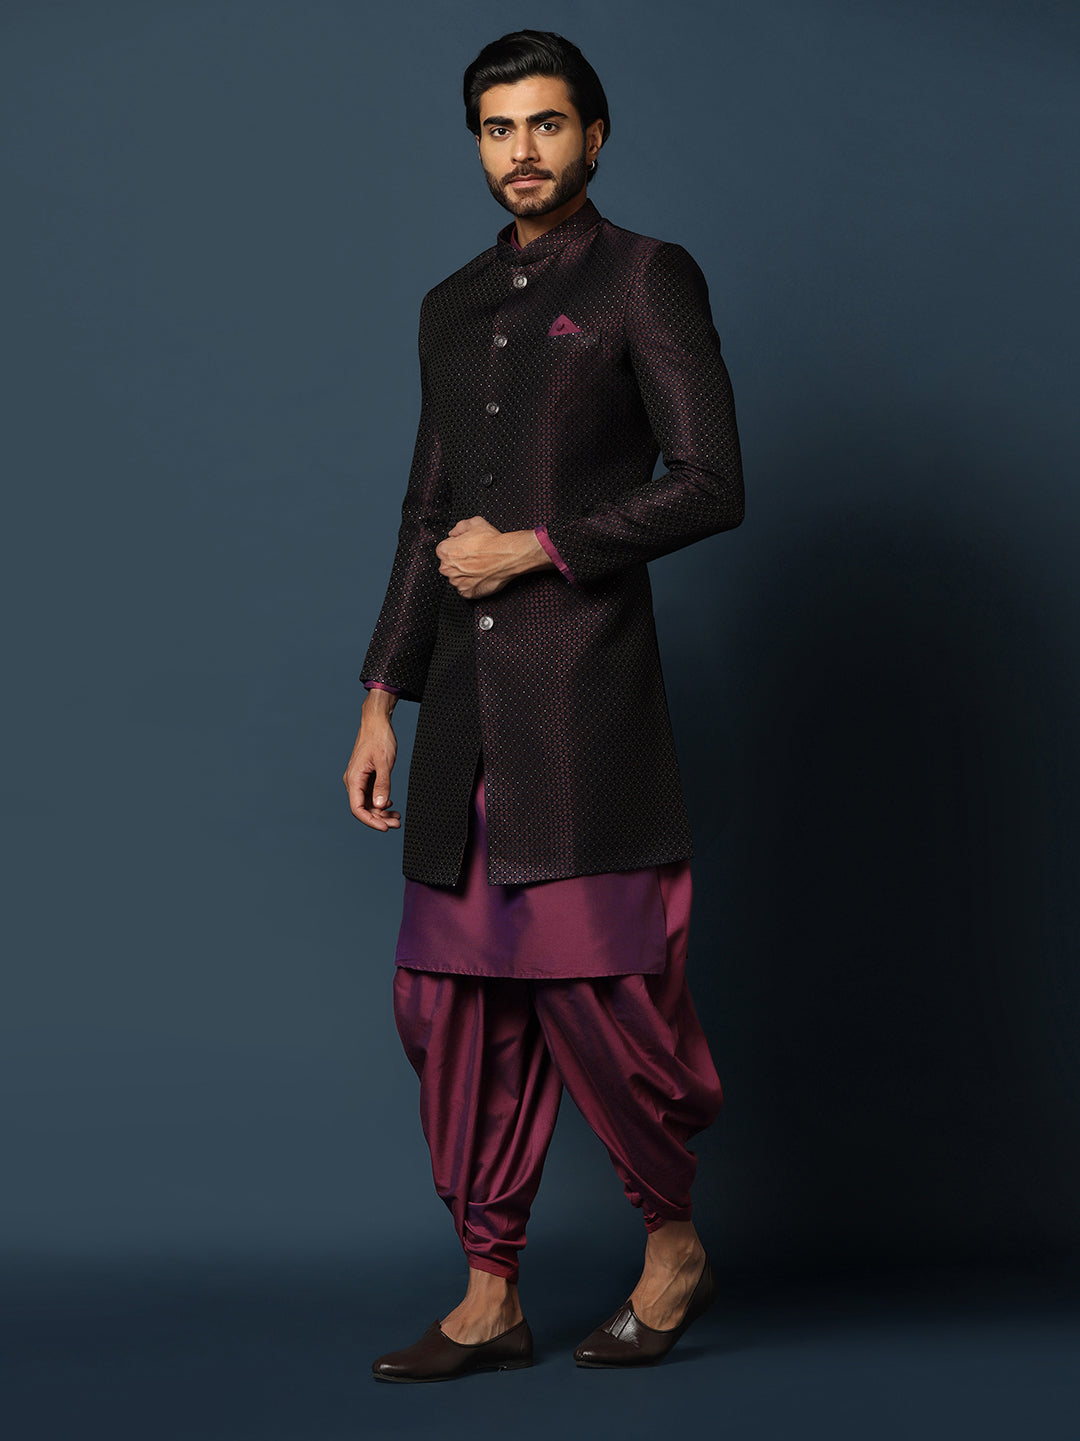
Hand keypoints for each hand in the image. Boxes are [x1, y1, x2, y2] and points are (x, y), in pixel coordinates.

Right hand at [343, 705, 400, 831]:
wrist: (376, 721)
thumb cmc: (379, 738)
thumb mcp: (384, 762)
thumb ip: (382, 785)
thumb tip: (380, 806)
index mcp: (353, 779)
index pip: (358, 809)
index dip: (371, 821)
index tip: (385, 828)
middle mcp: (353, 781)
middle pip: (363, 808)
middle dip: (379, 818)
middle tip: (397, 824)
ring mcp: (359, 779)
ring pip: (368, 803)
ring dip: (381, 812)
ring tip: (397, 818)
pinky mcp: (366, 776)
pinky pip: (371, 794)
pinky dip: (381, 802)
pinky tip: (391, 804)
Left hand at [436, 516, 550, 599]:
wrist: (508, 556)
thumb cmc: (492, 541)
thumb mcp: (475, 523)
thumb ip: (459, 527)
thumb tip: (454, 533)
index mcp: (445, 551)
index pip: (443, 550)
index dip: (455, 547)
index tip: (465, 548)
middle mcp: (448, 568)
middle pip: (448, 566)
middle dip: (458, 562)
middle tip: (473, 558)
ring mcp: (457, 582)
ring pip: (456, 579)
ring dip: (464, 575)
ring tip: (479, 567)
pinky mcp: (468, 593)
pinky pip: (465, 590)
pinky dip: (471, 585)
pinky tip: (480, 576)